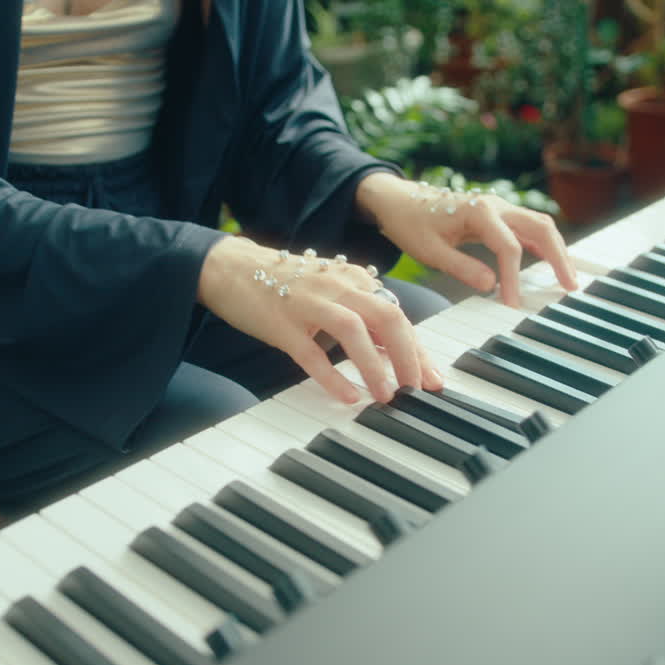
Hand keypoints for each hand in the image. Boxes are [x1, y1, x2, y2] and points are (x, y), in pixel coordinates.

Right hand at [197, 236, 442, 403]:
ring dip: (375, 366)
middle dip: (408, 357)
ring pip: (353, 331)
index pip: (398, 315)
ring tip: (387, 396)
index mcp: (354, 280)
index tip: (433, 380)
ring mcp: (309, 304)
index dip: (419, 350)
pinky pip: (312, 353)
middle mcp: (337, 287)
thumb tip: (398, 351)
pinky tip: (347, 396)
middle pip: (386, 318)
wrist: (231, 267)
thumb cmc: (287, 284)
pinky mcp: (282, 324)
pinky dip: (332, 376)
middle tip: (416, 390)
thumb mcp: (332, 292)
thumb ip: (364, 315)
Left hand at [356, 172, 577, 306]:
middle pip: (540, 228)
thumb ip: (461, 267)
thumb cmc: (412, 224)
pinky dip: (543, 246)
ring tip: (568, 279)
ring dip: (557, 250)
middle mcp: (496, 204)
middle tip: (570, 287)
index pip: (509, 247)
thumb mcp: (430, 250)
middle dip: (559, 257)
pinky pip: (528, 229)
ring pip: (540, 226)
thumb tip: (490, 285)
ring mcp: (500, 208)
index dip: (514, 278)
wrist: (400, 202)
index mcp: (479, 210)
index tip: (513, 304)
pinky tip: (550, 266)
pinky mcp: (499, 216)